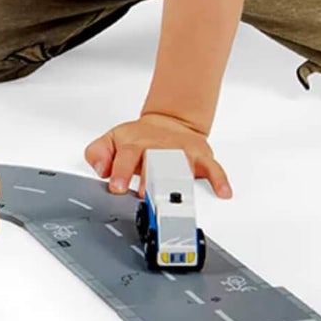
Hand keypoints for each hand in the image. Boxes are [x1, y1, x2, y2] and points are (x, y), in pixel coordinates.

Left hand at [84, 112, 232, 198]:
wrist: (169, 123)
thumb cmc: (140, 138)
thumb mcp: (113, 140)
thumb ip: (98, 153)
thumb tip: (98, 167)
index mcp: (135, 144)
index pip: (126, 156)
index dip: (119, 171)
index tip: (116, 186)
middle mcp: (158, 148)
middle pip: (154, 161)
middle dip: (149, 179)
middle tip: (144, 196)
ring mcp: (181, 152)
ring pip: (183, 165)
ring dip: (180, 181)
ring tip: (178, 198)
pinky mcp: (201, 157)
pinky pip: (213, 167)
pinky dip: (219, 179)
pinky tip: (222, 192)